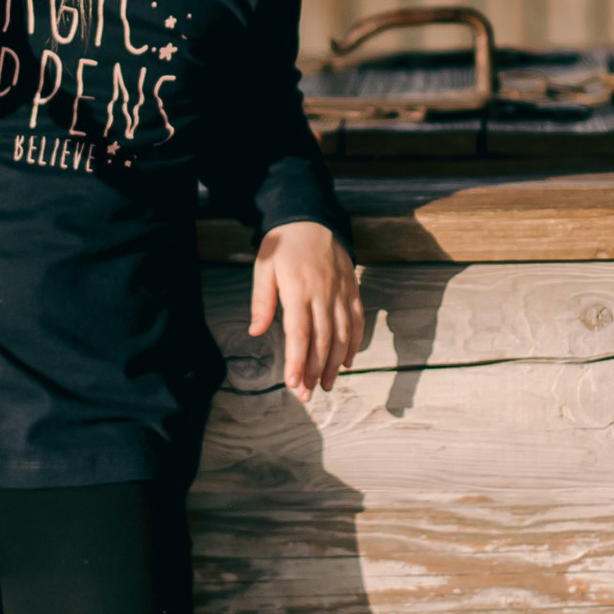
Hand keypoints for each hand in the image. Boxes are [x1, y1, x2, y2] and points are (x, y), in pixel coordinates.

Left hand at [251, 223, 365, 398]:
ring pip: (342, 334)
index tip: (294, 384)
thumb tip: (256, 332)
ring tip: (326, 386)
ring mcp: (341, 291)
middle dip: (315, 371)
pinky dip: (354, 344)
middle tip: (308, 396)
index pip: (299, 333)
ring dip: (335, 364)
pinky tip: (346, 362)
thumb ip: (261, 301)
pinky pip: (357, 321)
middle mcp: (323, 292)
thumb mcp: (264, 267)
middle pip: (322, 340)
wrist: (310, 217)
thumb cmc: (282, 244)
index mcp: (298, 289)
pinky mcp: (352, 289)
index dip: (298, 361)